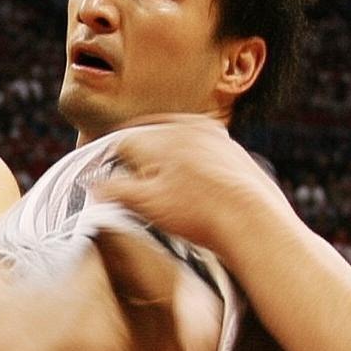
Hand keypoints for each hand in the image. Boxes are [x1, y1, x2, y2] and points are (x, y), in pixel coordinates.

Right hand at [96, 114, 291, 255]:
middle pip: (150, 141)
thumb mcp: (145, 205)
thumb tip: (95, 185)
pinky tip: (198, 195)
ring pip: (177, 147)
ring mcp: (215, 136)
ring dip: (169, 167)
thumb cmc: (201, 214)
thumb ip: (114, 190)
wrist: (255, 223)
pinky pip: (203, 155)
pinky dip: (194, 170)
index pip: (122, 142)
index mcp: (162, 134)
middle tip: (145, 193)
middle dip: (143, 165)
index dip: (114, 166)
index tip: (116, 186)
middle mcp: (188, 126)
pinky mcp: (235, 151)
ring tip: (174, 198)